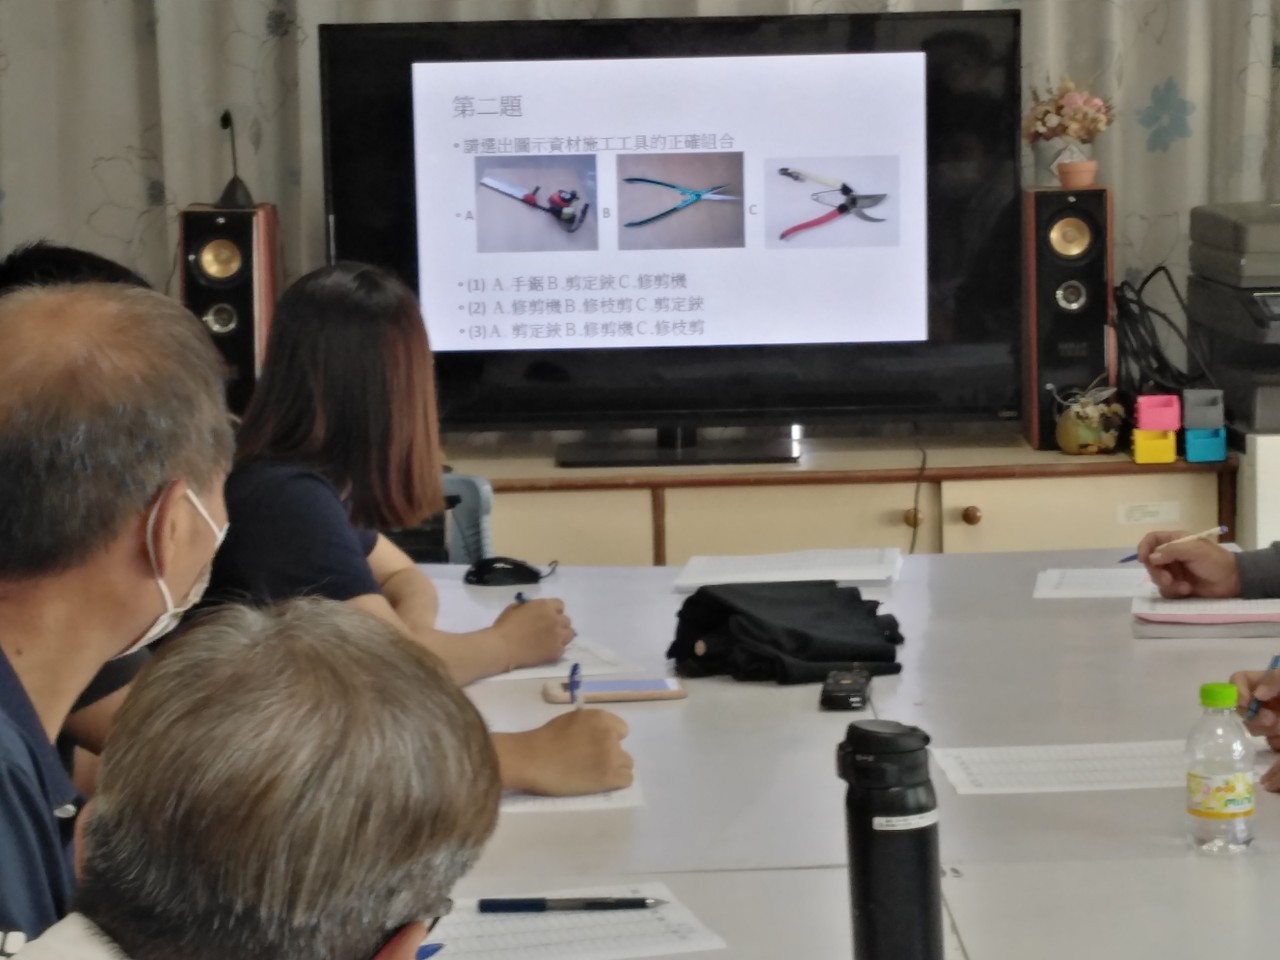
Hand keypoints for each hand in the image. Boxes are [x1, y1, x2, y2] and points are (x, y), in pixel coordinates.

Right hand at [494, 598, 572, 668]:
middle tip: (548, 631)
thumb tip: (536, 610)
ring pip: (569, 634)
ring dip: (562, 636)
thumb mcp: (515, 608)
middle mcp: (555, 619)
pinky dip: (556, 649)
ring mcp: (558, 636)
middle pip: (566, 620)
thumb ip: (531, 607)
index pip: (560, 605)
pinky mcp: (557, 651)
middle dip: (558, 624)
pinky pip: (563, 648)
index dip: (554, 611)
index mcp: (545, 606)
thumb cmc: (505, 626)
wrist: (502, 647)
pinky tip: (546, 651)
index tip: (547, 617)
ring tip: (551, 641)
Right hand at [506, 710, 633, 795]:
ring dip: (614, 770)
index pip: (622, 730)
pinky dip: (615, 783)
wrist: (532, 759)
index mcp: (601, 718)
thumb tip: (597, 737)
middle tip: (592, 764)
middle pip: (623, 750)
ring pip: (627, 766)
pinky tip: (600, 784)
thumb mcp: (572, 720)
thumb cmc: (545, 739)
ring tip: (594, 776)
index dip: (610, 740)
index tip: (596, 748)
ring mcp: (611, 756)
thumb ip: (590, 726)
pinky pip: (626, 780)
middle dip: (611, 757)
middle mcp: (610, 735)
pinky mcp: (609, 776)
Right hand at [1137, 530, 1240, 598]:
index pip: (1152, 540)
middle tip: (1168, 580)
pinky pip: (1165, 590)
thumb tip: (1151, 558)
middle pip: (1150, 562)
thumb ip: (1172, 551)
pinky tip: (1187, 590)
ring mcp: (1173, 571)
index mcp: (1175, 541)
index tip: (1144, 560)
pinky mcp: (1177, 586)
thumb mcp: (1195, 550)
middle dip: (1157, 572)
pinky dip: (1174, 591)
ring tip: (1184, 587)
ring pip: (1156, 577)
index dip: (1144, 548)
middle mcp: (1171, 555)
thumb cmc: (1216, 561)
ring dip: (1167, 584)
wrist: (1233, 581)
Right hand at [1232, 669, 1279, 791]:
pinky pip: (1276, 762)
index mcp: (1275, 684)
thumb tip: (1258, 695)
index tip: (1248, 703)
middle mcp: (1274, 704)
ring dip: (1270, 735)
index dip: (1237, 691)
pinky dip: (1276, 773)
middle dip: (1256, 718)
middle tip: (1275, 722)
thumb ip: (1277, 680)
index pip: (1241, 681)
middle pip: (1246, 709)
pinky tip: (1272, 780)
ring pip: (1261, 733)